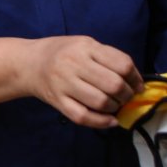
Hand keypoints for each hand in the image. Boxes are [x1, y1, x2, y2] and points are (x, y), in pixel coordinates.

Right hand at [27, 36, 143, 128]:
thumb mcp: (85, 45)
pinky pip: (83, 117)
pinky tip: (110, 120)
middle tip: (126, 97)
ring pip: (101, 102)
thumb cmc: (62, 52)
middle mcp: (73, 63)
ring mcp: (64, 83)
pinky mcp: (57, 101)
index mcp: (85, 46)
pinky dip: (101, 122)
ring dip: (115, 108)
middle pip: (113, 85)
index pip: (122, 64)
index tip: (137, 86)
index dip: (136, 78)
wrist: (28, 63)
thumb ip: (108, 58)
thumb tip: (136, 83)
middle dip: (127, 95)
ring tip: (114, 105)